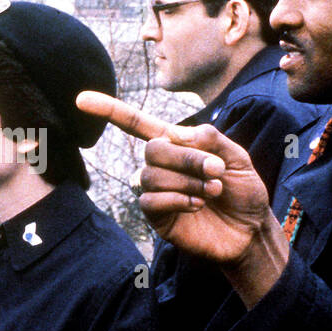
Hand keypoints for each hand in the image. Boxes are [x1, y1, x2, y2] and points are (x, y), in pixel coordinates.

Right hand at [77, 90, 288, 305]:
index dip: (110, 111)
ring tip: (212, 191)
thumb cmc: (242, 192)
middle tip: (216, 171)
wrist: (250, 230)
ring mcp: (156, 192)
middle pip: (152, 149)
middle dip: (187, 158)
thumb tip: (178, 133)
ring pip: (152, 176)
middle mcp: (160, 166)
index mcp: (176, 145)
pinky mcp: (157, 217)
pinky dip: (177, 200)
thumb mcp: (237, 158)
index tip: (81, 99)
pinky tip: (197, 205)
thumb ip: (211, 139)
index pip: (137, 124)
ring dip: (188, 182)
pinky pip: (150, 201)